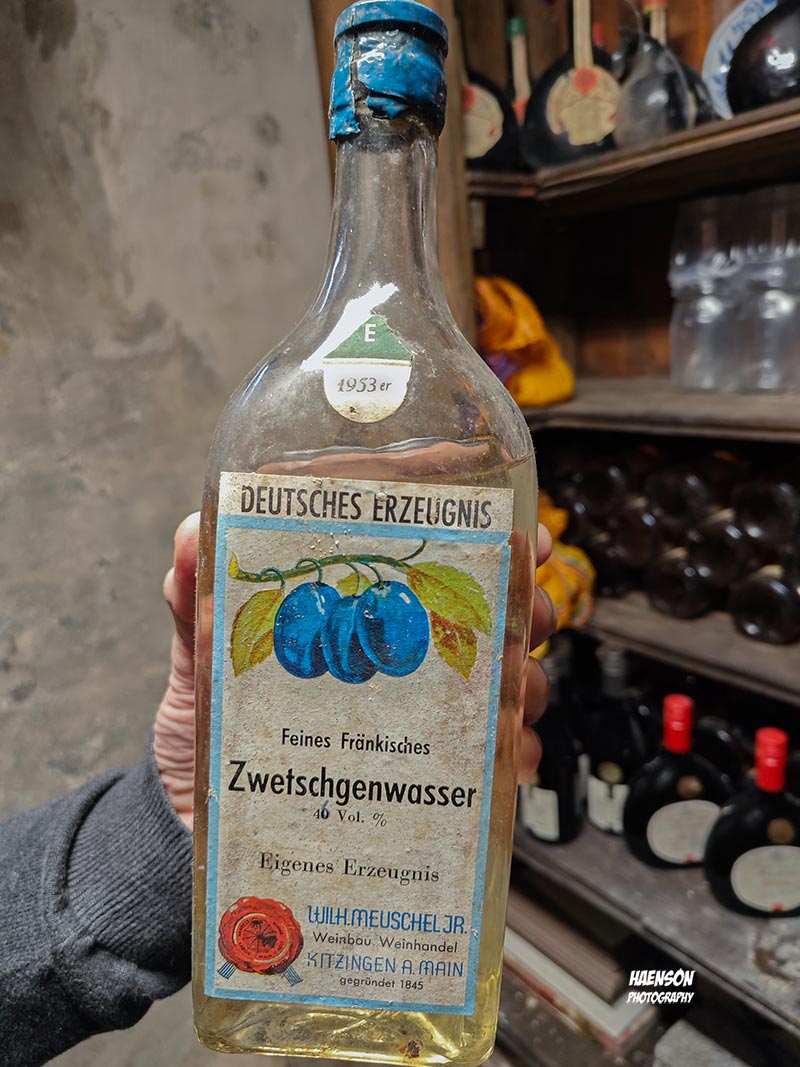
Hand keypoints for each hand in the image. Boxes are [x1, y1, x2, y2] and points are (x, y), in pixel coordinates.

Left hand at [153, 515, 555, 828]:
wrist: (196, 825)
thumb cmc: (201, 728)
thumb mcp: (199, 661)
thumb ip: (197, 603)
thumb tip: (191, 534)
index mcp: (347, 608)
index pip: (421, 549)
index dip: (478, 528)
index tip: (513, 525)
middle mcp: (391, 651)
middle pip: (482, 610)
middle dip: (520, 603)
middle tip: (528, 613)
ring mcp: (414, 711)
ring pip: (501, 680)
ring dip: (522, 680)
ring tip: (515, 695)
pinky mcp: (423, 770)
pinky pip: (487, 761)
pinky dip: (511, 754)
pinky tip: (509, 759)